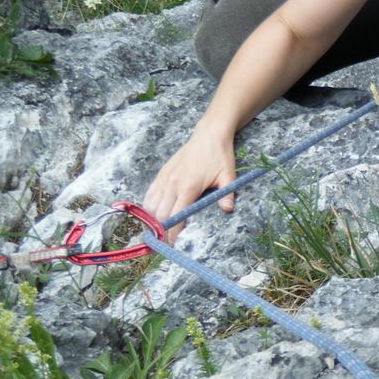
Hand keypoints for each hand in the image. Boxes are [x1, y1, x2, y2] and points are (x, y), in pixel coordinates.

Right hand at [143, 125, 237, 240]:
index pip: (176, 216)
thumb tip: (227, 209)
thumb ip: (226, 194)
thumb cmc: (220, 155)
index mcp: (189, 186)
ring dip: (153, 219)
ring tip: (158, 230)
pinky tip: (154, 214)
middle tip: (164, 242)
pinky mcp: (162, 173)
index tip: (170, 245)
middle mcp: (173, 183)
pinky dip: (149, 206)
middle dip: (161, 230)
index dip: (172, 232)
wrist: (209, 134)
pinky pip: (150, 193)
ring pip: (151, 205)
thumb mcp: (228, 175)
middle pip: (160, 214)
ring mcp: (165, 177)